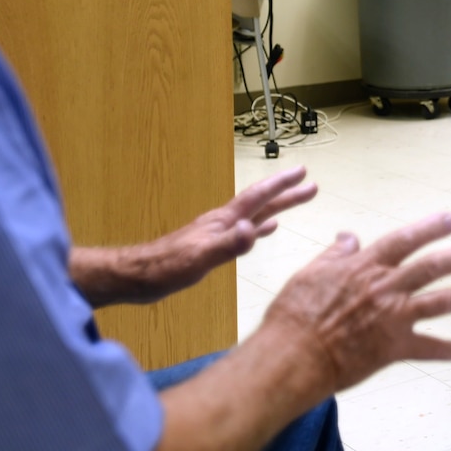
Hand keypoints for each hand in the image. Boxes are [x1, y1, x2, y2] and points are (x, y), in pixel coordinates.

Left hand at [70, 167, 317, 306]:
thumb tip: (254, 229)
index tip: (304, 173)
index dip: (280, 186)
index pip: (257, 198)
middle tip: (311, 184)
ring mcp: (217, 233)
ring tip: (295, 201)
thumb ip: (228, 244)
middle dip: (285, 193)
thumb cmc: (167, 268)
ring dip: (276, 208)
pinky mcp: (211, 247)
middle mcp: (223, 223)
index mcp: (224, 222)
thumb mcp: (200, 259)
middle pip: (260, 203)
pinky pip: (244, 233)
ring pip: (254, 216)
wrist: (139, 276)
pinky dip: (259, 229)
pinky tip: (265, 231)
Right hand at [259, 213, 450, 391]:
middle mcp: (385, 288)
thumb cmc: (294, 315)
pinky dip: (450, 350)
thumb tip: (350, 236)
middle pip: (430, 267)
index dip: (429, 228)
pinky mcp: (394, 348)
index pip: (403, 240)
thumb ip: (336, 254)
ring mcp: (392, 318)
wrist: (292, 356)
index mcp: (364, 267)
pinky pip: (428, 349)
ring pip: (439, 303)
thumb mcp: (310, 273)